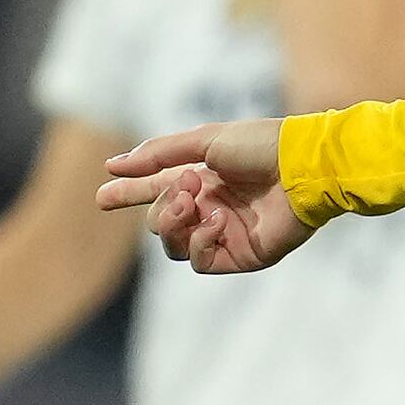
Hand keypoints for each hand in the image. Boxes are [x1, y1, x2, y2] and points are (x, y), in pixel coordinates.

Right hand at [101, 120, 312, 273]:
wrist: (303, 167)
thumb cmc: (260, 147)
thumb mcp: (204, 142)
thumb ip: (158, 155)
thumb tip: (113, 166)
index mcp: (201, 179)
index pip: (154, 190)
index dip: (127, 193)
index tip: (102, 196)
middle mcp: (209, 208)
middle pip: (160, 222)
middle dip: (163, 205)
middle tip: (187, 187)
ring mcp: (224, 234)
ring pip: (174, 246)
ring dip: (175, 224)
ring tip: (196, 203)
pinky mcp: (241, 256)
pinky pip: (200, 262)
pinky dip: (200, 242)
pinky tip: (217, 221)